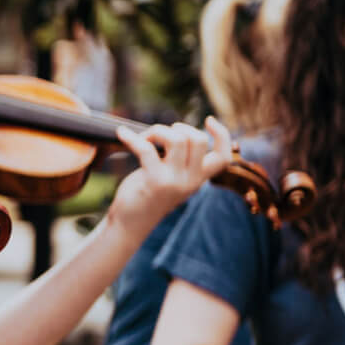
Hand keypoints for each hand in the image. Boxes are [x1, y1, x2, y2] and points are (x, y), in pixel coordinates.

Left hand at [107, 117, 233, 236]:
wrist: (130, 224)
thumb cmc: (146, 196)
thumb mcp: (171, 178)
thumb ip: (180, 161)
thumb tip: (176, 132)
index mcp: (199, 179)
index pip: (224, 157)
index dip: (221, 135)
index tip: (208, 120)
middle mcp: (191, 181)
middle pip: (198, 140)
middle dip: (178, 128)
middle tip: (159, 135)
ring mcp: (174, 181)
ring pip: (177, 140)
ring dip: (157, 131)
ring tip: (144, 138)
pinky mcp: (154, 181)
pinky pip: (146, 149)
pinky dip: (131, 137)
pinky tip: (121, 133)